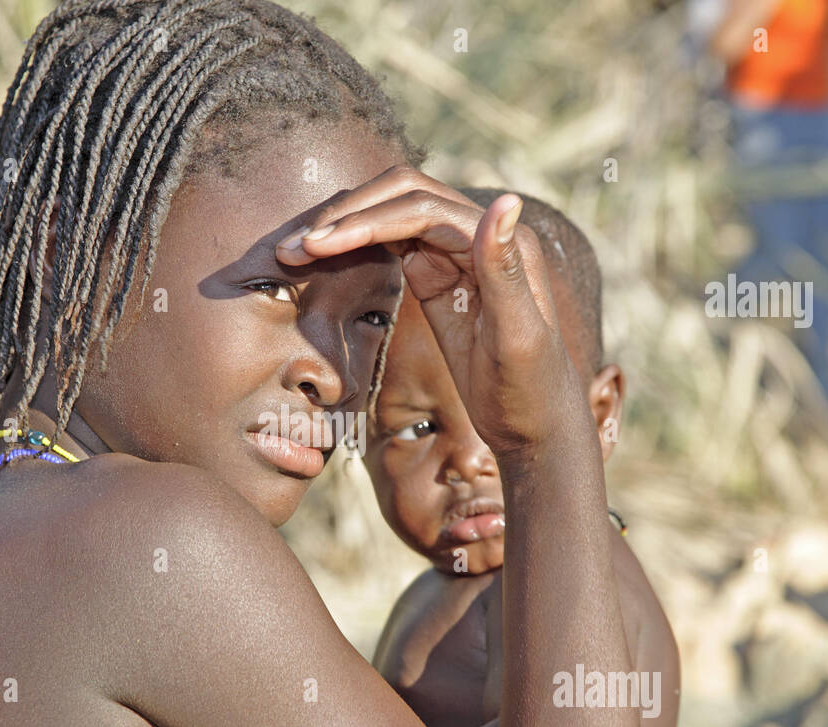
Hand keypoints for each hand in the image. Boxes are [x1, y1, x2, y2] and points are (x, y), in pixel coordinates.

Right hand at [275, 166, 586, 458]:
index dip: (364, 220)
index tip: (316, 244)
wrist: (534, 428)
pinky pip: (391, 244)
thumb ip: (503, 268)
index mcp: (500, 241)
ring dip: (343, 227)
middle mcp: (479, 236)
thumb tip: (506, 199)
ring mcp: (455, 254)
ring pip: (390, 216)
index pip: (420, 209)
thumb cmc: (532, 389)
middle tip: (294, 246)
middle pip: (401, 197)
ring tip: (294, 251)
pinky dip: (354, 246)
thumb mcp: (519, 335)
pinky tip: (320, 260)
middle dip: (346, 214)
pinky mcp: (438, 277)